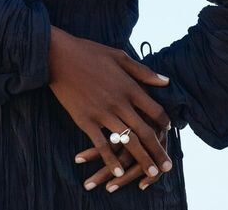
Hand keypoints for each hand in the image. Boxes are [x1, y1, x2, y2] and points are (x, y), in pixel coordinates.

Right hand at [48, 26, 172, 180]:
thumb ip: (143, 72)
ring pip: (127, 142)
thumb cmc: (90, 53)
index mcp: (129, 86)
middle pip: (145, 131)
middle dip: (158, 151)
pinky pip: (101, 145)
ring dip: (141, 159)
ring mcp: (102, 113)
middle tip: (167, 166)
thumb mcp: (119, 56)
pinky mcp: (85, 120)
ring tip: (151, 173)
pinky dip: (111, 160)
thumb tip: (166, 81)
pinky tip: (118, 172)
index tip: (168, 131)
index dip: (164, 123)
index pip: (155, 110)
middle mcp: (119, 103)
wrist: (59, 57)